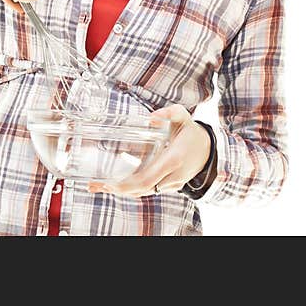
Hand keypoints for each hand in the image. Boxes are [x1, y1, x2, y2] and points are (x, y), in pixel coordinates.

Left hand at [88, 104, 211, 196]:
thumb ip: (170, 113)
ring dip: (122, 191)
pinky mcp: (169, 186)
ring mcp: (172, 184)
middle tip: (96, 185)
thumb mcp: (183, 117)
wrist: (209, 150)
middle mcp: (172, 176)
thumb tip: (152, 117)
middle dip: (119, 190)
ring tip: (99, 186)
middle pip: (142, 189)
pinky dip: (132, 189)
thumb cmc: (193, 133)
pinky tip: (115, 186)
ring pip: (144, 192)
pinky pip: (149, 190)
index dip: (128, 184)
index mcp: (173, 160)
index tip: (112, 183)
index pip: (148, 179)